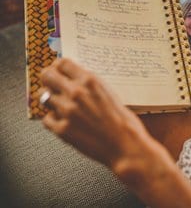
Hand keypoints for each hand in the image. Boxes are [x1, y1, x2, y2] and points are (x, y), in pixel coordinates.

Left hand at [35, 58, 163, 176]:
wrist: (127, 146)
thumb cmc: (124, 123)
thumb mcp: (111, 95)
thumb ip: (92, 86)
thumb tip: (75, 80)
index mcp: (91, 81)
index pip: (63, 63)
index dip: (60, 67)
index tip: (60, 72)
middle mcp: (76, 93)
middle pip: (47, 76)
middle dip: (49, 80)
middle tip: (54, 86)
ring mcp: (66, 111)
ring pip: (44, 98)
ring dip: (53, 101)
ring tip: (64, 108)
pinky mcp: (62, 129)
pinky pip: (47, 119)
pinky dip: (54, 119)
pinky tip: (66, 122)